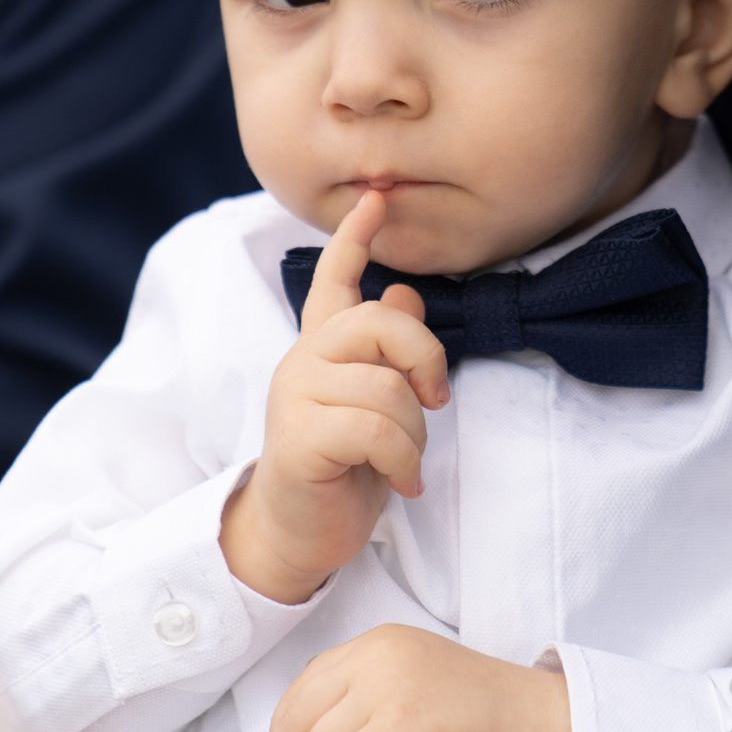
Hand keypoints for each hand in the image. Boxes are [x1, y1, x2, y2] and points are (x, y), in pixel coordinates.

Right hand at [221, 193, 450, 604]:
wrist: (298, 534)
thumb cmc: (343, 467)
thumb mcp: (374, 403)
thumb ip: (386, 351)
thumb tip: (406, 293)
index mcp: (322, 348)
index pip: (334, 280)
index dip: (355, 238)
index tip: (375, 197)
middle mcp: (303, 361)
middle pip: (378, 322)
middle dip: (424, 358)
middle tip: (435, 399)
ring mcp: (297, 397)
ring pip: (388, 388)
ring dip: (415, 436)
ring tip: (403, 462)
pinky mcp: (300, 439)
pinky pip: (376, 430)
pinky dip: (404, 461)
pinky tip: (402, 483)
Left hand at [270, 624, 570, 731]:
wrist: (533, 713)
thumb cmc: (474, 707)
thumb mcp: (409, 676)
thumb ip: (356, 687)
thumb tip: (294, 728)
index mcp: (376, 643)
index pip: (302, 691)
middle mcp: (377, 657)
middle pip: (302, 719)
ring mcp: (390, 688)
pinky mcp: (403, 723)